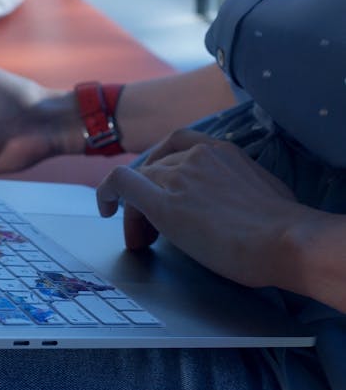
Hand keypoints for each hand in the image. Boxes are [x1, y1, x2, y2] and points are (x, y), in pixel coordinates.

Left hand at [97, 129, 301, 290]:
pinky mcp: (163, 204)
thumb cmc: (284, 226)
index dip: (164, 170)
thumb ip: (241, 187)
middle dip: (148, 200)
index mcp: (222, 149)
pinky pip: (121, 184)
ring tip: (141, 241)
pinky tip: (105, 210)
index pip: (178, 148)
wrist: (285, 240)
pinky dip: (106, 192)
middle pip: (155, 170)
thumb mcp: (264, 190)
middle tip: (150, 234)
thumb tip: (237, 205)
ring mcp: (178, 177)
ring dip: (134, 211)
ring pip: (139, 181)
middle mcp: (196, 156)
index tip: (165, 193)